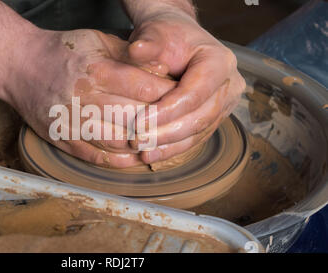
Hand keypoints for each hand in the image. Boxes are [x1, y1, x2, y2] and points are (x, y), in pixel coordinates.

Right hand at [5, 28, 175, 167]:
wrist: (20, 66)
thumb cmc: (63, 52)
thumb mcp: (98, 40)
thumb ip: (130, 56)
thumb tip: (163, 72)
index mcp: (96, 70)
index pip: (145, 87)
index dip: (168, 94)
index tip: (182, 97)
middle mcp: (85, 98)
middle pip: (135, 117)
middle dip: (161, 122)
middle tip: (177, 123)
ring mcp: (72, 122)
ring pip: (119, 141)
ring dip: (143, 144)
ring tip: (159, 141)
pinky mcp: (63, 138)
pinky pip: (96, 156)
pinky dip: (119, 160)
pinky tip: (134, 156)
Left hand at [127, 7, 245, 163]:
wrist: (175, 38)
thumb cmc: (166, 34)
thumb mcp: (156, 32)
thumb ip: (148, 42)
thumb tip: (136, 50)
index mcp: (220, 61)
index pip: (195, 93)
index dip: (167, 111)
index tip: (139, 122)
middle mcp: (229, 84)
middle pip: (200, 117)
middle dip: (167, 133)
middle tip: (139, 141)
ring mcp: (225, 103)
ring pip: (198, 131)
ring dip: (169, 145)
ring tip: (143, 152)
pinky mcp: (214, 117)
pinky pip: (195, 136)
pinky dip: (173, 147)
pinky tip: (152, 153)